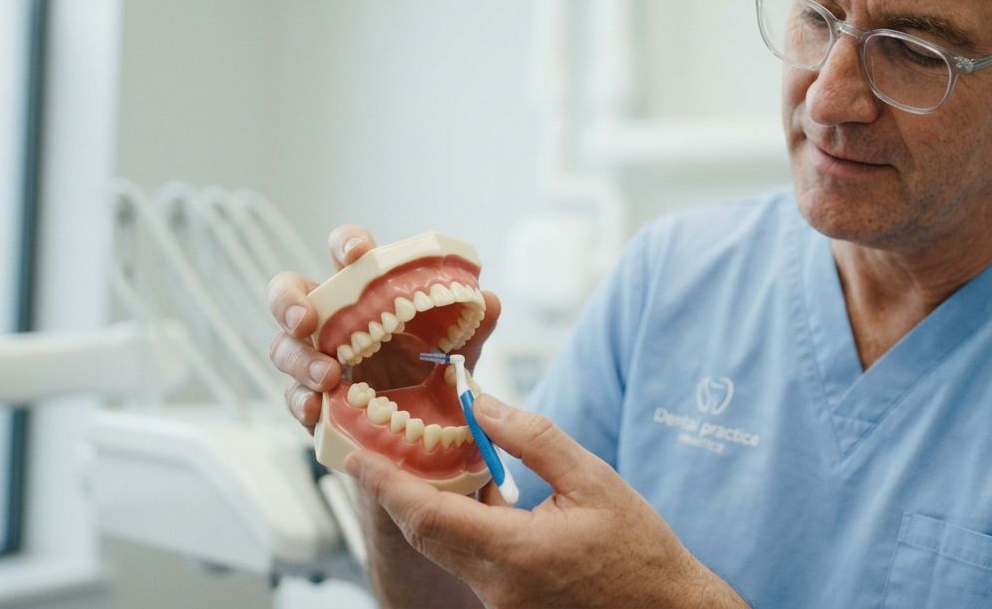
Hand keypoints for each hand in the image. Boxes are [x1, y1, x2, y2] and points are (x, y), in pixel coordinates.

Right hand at [266, 224, 501, 431]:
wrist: (425, 425)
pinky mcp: (312, 397)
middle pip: (288, 293)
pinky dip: (300, 401)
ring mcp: (316, 357)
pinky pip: (293, 395)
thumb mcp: (458, 349)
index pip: (348, 254)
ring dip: (299, 360)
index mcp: (366, 292)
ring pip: (284, 348)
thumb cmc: (430, 368)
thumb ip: (475, 327)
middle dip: (288, 301)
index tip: (357, 254)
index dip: (346, 244)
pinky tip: (315, 409)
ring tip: (328, 377)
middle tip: (307, 320)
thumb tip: (488, 299)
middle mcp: (332, 319)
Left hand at [346, 395, 748, 608]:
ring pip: (444, 549)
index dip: (385, 483)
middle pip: (424, 534)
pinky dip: (458, 527)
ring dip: (428, 507)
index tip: (353, 453)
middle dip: (394, 490)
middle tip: (372, 449)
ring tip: (420, 461)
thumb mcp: (593, 478)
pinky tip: (470, 497)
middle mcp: (497, 587)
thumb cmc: (638, 546)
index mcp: (516, 552)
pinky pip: (467, 562)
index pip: (428, 515)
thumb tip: (480, 403)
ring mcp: (499, 604)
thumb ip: (533, 437)